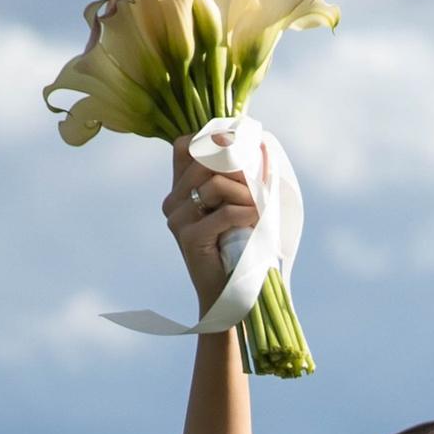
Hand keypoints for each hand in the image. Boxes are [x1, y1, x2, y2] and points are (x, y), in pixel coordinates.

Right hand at [165, 133, 258, 310]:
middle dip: (238, 168)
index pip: (184, 146)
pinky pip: (223, 212)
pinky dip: (247, 213)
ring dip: (247, 193)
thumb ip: (238, 177)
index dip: (210, 139)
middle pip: (205, 162)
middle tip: (259, 184)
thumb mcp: (236, 205)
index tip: (238, 146)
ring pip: (216, 185)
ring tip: (260, 209)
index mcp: (180, 190)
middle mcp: (173, 201)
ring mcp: (177, 219)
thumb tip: (261, 145)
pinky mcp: (189, 238)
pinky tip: (257, 221)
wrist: (227, 293)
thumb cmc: (236, 247)